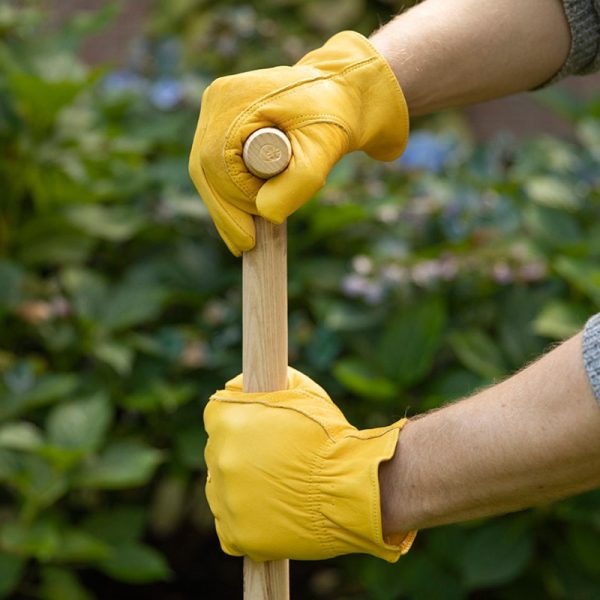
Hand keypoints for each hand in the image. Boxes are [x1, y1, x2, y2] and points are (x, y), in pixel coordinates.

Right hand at [189, 31, 408, 255]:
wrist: (339, 95)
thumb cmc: (333, 119)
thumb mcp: (322, 152)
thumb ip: (297, 183)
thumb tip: (264, 214)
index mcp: (235, 99)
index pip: (218, 163)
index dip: (233, 203)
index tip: (250, 236)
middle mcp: (217, 101)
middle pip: (205, 169)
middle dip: (225, 211)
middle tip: (244, 246)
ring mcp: (215, 110)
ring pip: (206, 171)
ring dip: (223, 207)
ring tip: (242, 240)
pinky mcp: (220, 122)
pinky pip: (214, 166)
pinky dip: (225, 195)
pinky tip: (236, 223)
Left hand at [204, 367, 415, 561]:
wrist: (354, 487)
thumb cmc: (330, 436)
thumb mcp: (303, 392)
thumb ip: (268, 383)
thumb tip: (242, 384)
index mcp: (229, 420)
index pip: (217, 413)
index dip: (238, 417)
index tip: (255, 426)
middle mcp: (220, 458)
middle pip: (219, 451)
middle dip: (242, 452)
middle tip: (275, 458)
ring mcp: (226, 498)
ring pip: (222, 488)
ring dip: (241, 486)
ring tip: (278, 487)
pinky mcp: (237, 534)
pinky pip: (229, 526)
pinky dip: (244, 520)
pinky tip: (270, 512)